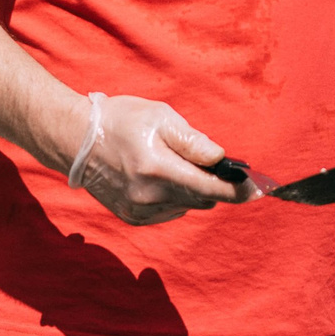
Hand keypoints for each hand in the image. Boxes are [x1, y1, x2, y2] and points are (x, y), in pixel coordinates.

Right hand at [70, 94, 246, 225]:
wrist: (76, 141)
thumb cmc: (121, 121)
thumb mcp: (160, 118)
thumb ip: (193, 141)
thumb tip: (220, 159)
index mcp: (159, 169)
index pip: (210, 189)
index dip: (237, 191)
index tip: (258, 189)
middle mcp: (150, 196)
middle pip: (202, 200)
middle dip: (213, 185)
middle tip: (211, 164)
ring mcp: (140, 210)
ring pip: (187, 206)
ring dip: (193, 190)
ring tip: (174, 164)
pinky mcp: (134, 217)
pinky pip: (170, 211)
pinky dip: (175, 197)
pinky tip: (161, 178)